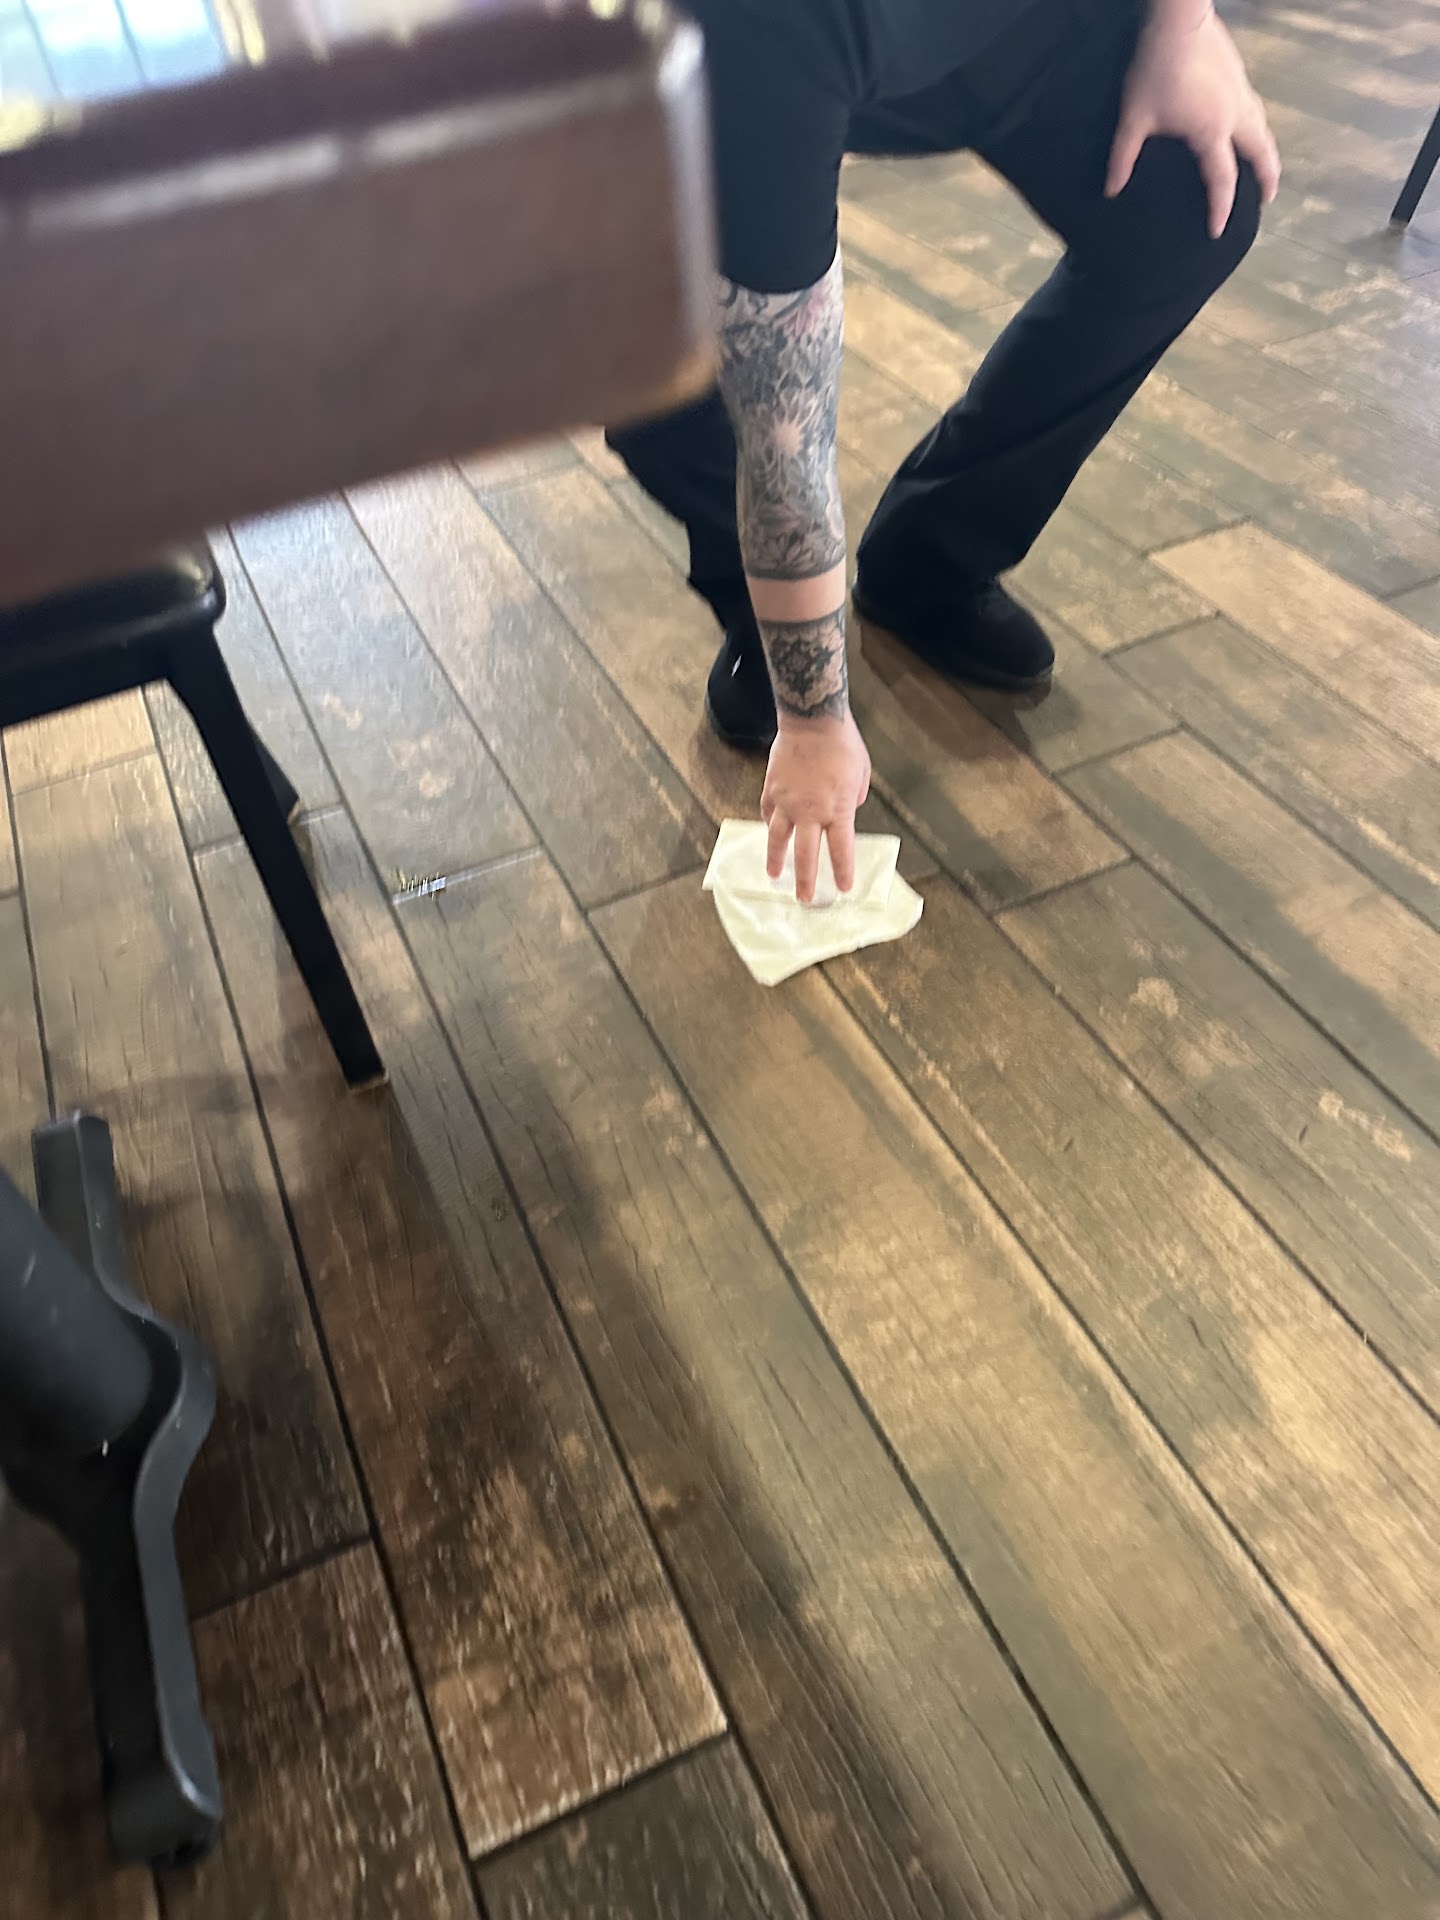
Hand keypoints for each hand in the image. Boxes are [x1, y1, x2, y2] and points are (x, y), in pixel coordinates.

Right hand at [761, 712, 871, 904]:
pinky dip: (769, 825)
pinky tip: (770, 833)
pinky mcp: (772, 789)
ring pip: (778, 839)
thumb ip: (851, 800)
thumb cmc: (843, 745)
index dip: (841, 872)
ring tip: (774, 875)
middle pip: (806, 855)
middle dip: (806, 880)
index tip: (843, 888)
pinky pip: (768, 813)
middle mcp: (810, 811)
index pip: (840, 850)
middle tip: (805, 899)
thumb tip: (842, 811)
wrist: (812, 719)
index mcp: (837, 810)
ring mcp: (787, 802)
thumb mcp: (860, 776)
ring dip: (776, 859)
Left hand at [1108, 8, 1280, 237]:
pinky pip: (1255, 107)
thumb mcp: (1134, 118)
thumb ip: (1123, 157)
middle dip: (1267, 178)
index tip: (1217, 231)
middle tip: (1266, 200)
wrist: (1178, 16)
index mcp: (1211, 132)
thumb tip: (1111, 191)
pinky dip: (1257, 126)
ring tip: (1264, 166)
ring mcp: (1241, 90)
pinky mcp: (1238, 72)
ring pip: (1263, 127)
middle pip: (1261, 153)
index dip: (1220, 209)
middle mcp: (1235, 114)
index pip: (1223, 180)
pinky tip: (1247, 126)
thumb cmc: (1154, 67)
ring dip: (1266, 151)